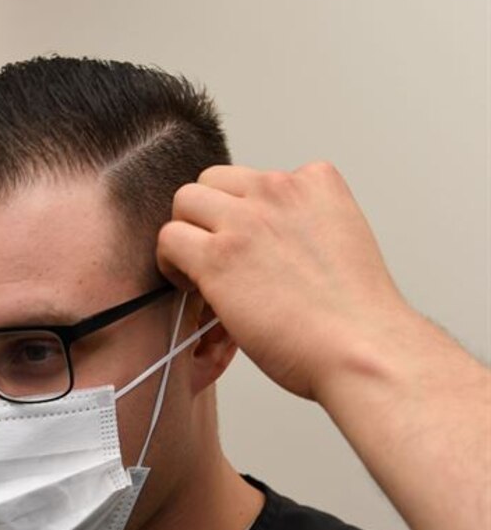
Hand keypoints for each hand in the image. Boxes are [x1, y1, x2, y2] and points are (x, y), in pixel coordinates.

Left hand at [157, 162, 410, 400]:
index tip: (250, 248)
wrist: (361, 350)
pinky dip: (170, 261)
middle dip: (208, 217)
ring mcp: (246, 221)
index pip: (255, 179)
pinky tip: (192, 287)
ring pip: (185, 201)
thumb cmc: (353, 317)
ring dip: (186, 233)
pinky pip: (169, 238)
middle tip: (216, 257)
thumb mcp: (339, 243)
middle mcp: (278, 190)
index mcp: (315, 182)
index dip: (244, 215)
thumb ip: (299, 226)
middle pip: (213, 181)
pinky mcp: (217, 256)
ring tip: (199, 271)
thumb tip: (258, 242)